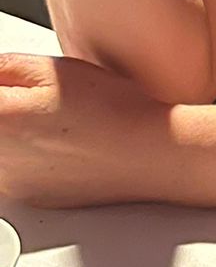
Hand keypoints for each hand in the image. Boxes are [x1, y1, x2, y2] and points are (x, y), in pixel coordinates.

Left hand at [0, 54, 173, 206]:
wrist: (150, 153)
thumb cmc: (113, 111)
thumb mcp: (51, 69)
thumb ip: (2, 69)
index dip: (1, 89)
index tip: (7, 86)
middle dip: (5, 107)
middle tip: (24, 96)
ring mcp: (11, 184)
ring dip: (8, 131)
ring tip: (42, 117)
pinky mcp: (29, 197)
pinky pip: (8, 170)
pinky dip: (19, 154)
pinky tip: (51, 139)